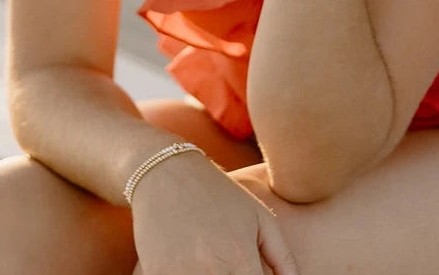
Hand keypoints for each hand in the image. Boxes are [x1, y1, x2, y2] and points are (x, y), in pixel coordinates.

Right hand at [128, 151, 297, 274]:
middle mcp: (210, 271)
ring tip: (213, 259)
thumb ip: (282, 257)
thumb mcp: (259, 217)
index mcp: (239, 259)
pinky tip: (190, 262)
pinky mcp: (156, 274)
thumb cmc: (219, 194)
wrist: (166, 173)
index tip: (252, 273)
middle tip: (232, 264)